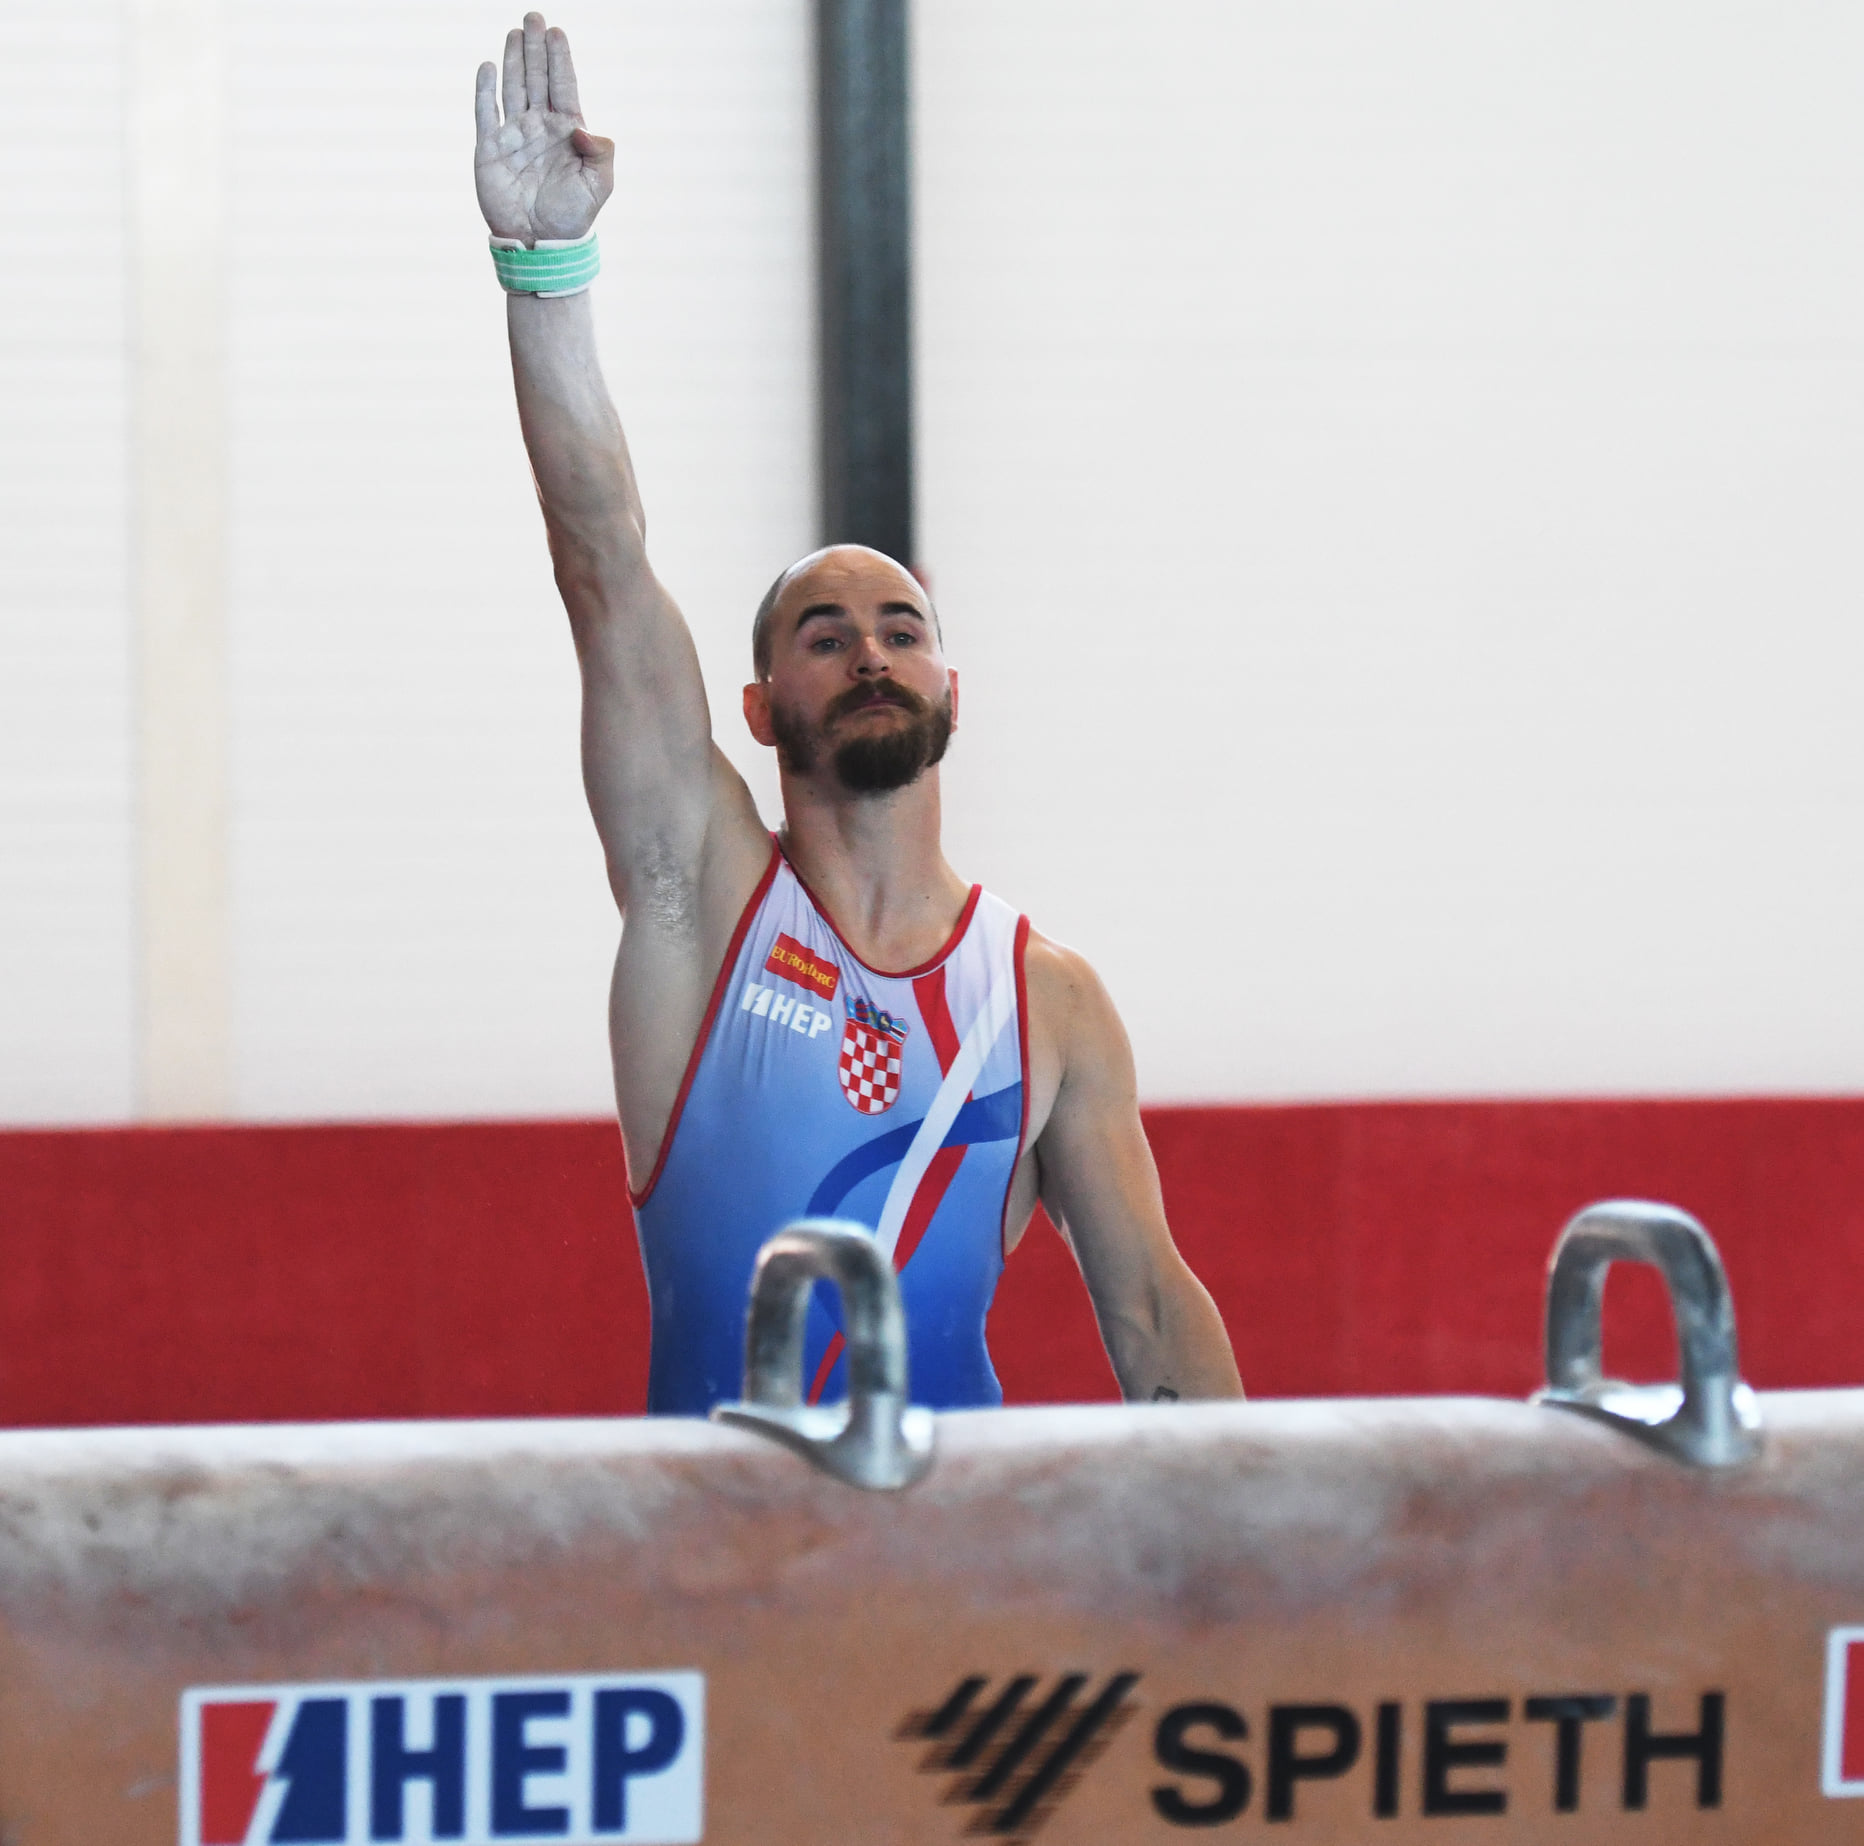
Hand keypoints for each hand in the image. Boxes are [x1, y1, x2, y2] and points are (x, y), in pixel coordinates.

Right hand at [474, 13, 613, 243]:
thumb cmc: (573, 217)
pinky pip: (485, 112)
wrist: (541, 244)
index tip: (558, 33)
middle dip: (536, 48)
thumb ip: (601, 154)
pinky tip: (489, 66)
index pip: (563, 86)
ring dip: (514, 59)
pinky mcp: (490, 148)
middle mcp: (540, 127)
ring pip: (513, 87)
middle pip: (537, 78)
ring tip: (516, 32)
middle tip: (535, 17)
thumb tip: (584, 128)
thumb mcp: (599, 186)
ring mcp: (514, 135)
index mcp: (568, 132)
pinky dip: (485, 90)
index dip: (560, 59)